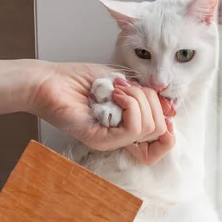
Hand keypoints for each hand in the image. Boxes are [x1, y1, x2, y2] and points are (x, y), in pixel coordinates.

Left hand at [32, 63, 175, 157]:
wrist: (50, 80)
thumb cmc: (82, 79)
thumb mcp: (124, 83)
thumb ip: (147, 96)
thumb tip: (171, 108)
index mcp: (128, 127)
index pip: (162, 142)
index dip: (168, 121)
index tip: (159, 101)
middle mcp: (121, 138)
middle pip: (159, 129)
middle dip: (151, 100)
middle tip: (127, 87)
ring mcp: (111, 141)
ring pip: (148, 128)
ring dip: (138, 99)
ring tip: (117, 88)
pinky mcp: (100, 140)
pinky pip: (133, 129)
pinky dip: (130, 105)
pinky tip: (115, 93)